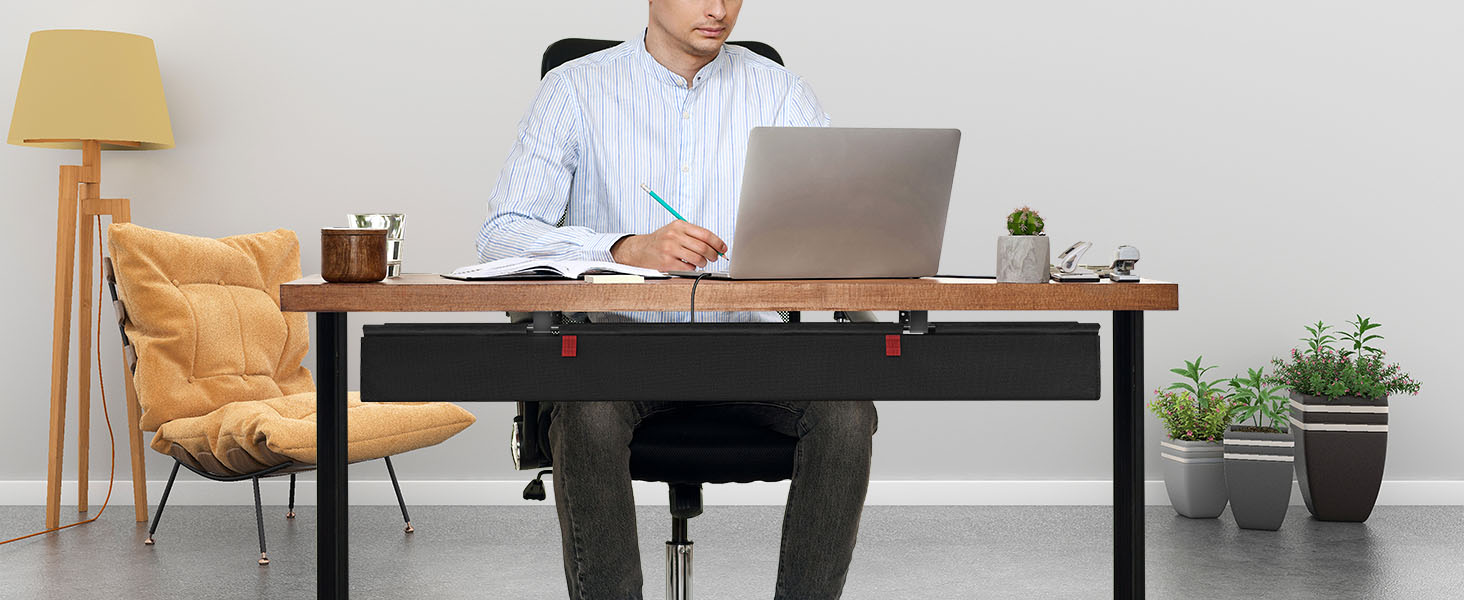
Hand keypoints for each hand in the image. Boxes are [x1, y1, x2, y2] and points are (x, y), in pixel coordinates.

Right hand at [610, 220, 727, 270]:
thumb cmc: (661, 240)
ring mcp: (670, 249)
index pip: (705, 234)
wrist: (640, 249)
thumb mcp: (676, 230)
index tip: (723, 249)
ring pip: (697, 258)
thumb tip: (716, 245)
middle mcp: (674, 235)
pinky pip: (688, 267)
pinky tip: (688, 265)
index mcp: (679, 225)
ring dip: (703, 263)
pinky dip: (693, 268)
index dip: (717, 242)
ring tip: (701, 262)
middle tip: (714, 258)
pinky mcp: (667, 262)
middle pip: (703, 247)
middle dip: (713, 255)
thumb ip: (694, 235)